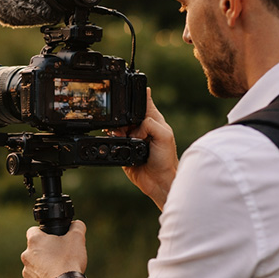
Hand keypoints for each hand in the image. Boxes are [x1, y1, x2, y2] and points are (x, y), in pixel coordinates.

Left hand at [21, 220, 87, 277]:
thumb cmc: (69, 261)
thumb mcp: (77, 238)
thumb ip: (77, 226)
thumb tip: (76, 224)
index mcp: (34, 241)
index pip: (33, 231)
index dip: (43, 233)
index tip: (53, 239)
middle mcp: (26, 255)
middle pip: (34, 249)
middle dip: (45, 251)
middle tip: (59, 256)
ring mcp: (26, 272)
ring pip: (34, 265)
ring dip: (43, 266)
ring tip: (58, 270)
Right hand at [111, 88, 177, 209]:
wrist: (158, 182)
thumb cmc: (166, 159)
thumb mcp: (164, 135)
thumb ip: (150, 123)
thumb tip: (135, 124)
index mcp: (153, 121)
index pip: (142, 103)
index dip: (136, 98)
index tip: (128, 95)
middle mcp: (142, 128)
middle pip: (126, 114)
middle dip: (123, 118)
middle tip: (128, 127)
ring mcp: (132, 138)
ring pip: (118, 126)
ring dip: (117, 129)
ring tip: (123, 135)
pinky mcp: (123, 148)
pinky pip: (113, 140)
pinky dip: (112, 139)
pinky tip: (117, 141)